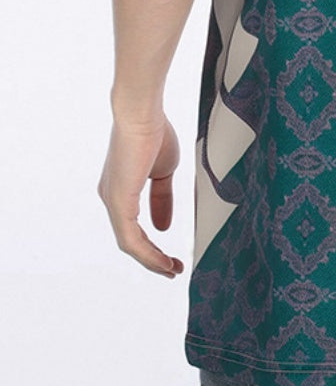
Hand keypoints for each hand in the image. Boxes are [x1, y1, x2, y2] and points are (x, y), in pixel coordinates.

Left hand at [97, 113, 184, 277]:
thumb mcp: (164, 172)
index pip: (133, 226)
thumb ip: (162, 199)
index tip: (171, 257)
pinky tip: (163, 261)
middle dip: (152, 258)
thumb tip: (163, 227)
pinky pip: (130, 238)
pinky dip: (147, 253)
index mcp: (121, 190)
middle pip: (130, 240)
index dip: (152, 245)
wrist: (142, 114)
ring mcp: (112, 201)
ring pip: (129, 244)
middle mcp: (111, 198)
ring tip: (172, 270)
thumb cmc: (154, 133)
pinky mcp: (118, 202)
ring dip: (151, 260)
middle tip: (173, 270)